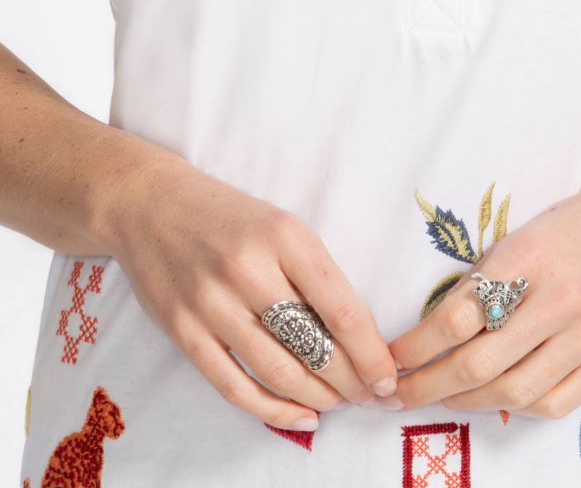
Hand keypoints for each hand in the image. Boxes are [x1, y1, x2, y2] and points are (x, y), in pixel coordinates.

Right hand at [108, 150, 399, 430]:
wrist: (150, 205)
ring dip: (317, 398)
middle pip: (312, 344)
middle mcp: (248, 270)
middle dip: (350, 382)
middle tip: (372, 397)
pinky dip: (272, 410)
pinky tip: (300, 417)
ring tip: (339, 404)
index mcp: (285, 237)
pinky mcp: (183, 332)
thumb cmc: (229, 217)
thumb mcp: (282, 226)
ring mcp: (211, 304)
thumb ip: (314, 274)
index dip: (370, 353)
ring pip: (277, 370)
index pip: (340, 308)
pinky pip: (234, 385)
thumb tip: (357, 336)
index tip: (388, 376)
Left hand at [380, 153, 580, 419]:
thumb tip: (437, 328)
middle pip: (478, 365)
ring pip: (513, 392)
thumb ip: (490, 278)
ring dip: (466, 403)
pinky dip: (517, 407)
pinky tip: (496, 400)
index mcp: (529, 257)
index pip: (457, 316)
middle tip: (396, 394)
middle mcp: (560, 299)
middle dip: (427, 387)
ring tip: (441, 398)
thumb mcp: (527, 234)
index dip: (414, 347)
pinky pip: (554, 402)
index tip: (390, 359)